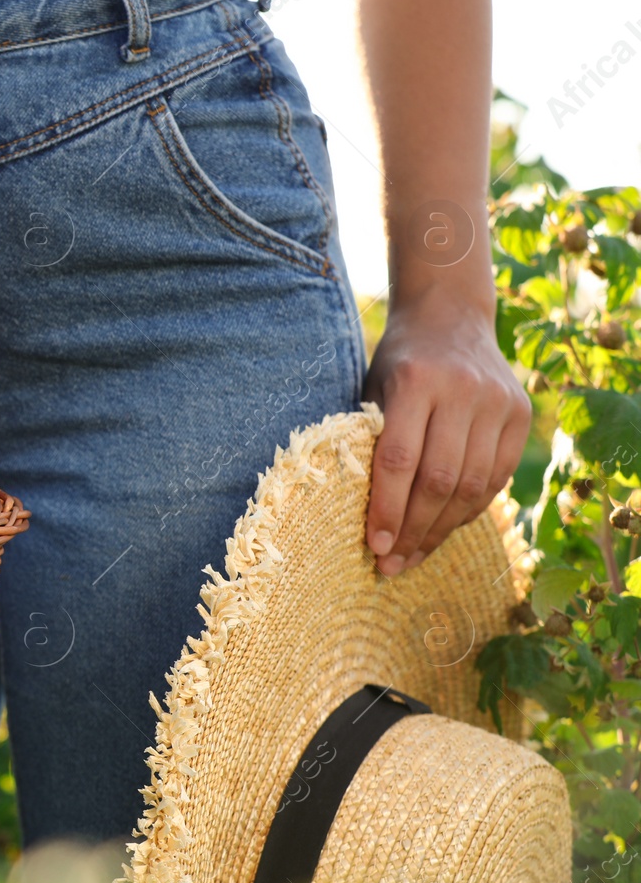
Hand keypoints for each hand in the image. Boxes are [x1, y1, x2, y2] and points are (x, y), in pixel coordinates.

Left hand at [362, 289, 530, 574]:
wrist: (449, 316)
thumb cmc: (398, 362)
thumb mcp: (372, 388)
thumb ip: (370, 441)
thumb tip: (358, 515)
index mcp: (417, 381)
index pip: (400, 461)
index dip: (388, 510)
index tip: (374, 548)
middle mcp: (464, 391)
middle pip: (440, 480)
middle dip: (414, 531)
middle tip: (390, 566)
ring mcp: (499, 402)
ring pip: (473, 486)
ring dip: (442, 530)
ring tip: (413, 557)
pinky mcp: (522, 413)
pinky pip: (496, 477)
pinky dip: (468, 509)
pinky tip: (443, 529)